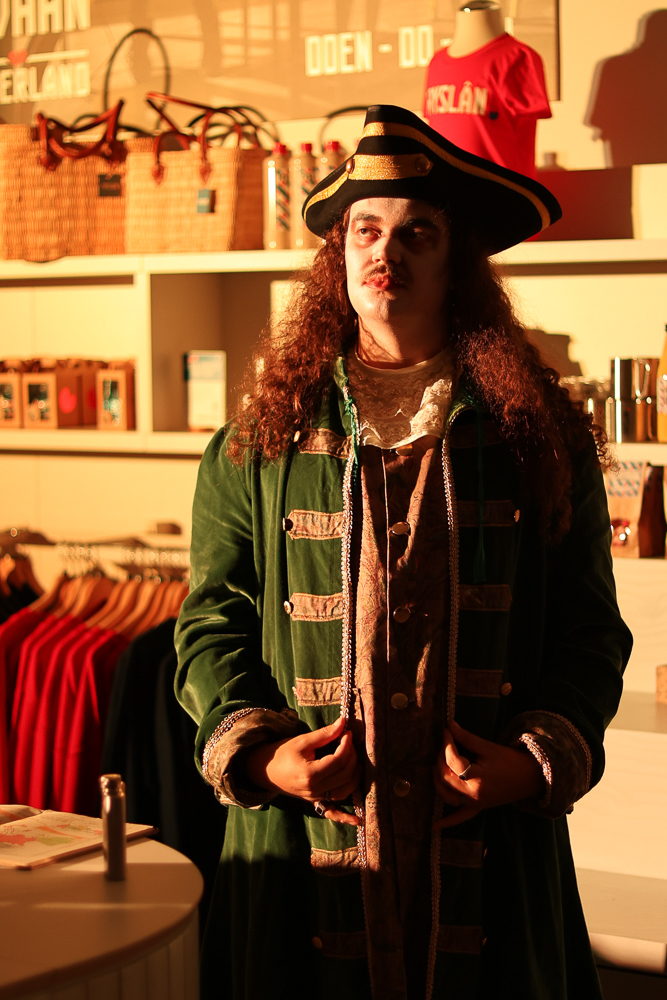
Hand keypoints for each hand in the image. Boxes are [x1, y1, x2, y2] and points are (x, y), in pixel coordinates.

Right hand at [246, 715, 360, 825]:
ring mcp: (315, 798)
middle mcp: (315, 789)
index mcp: (310, 774)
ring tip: (355, 760)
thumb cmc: (282, 753)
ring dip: (354, 776)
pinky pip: (332, 812)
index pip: (339, 760)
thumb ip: (324, 734)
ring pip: (344, 790)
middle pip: (345, 774)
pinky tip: (358, 821)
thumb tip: (343, 723)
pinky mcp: (315, 801)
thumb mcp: (302, 741)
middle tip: (350, 742)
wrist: (265, 770)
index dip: (347, 745)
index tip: (348, 732)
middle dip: (353, 756)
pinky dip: (345, 816)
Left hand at [433, 719, 543, 828]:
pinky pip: (461, 817)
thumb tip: (449, 726)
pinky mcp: (479, 807)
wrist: (531, 777)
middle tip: (445, 742)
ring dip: (438, 781)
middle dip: (441, 758)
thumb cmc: (511, 761)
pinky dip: (448, 822)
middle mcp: (473, 794)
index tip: (447, 730)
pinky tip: (434, 827)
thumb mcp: (488, 747)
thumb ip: (467, 738)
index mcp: (476, 778)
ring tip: (436, 765)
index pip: (452, 760)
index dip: (447, 742)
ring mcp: (475, 803)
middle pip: (446, 777)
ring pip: (447, 795)